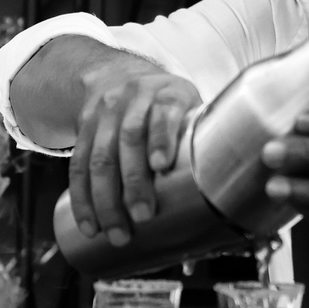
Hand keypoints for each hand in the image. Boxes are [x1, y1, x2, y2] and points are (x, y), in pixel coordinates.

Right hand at [68, 69, 200, 245]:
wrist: (117, 75)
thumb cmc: (166, 105)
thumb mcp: (189, 105)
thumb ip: (202, 138)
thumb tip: (230, 193)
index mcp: (166, 92)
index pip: (163, 111)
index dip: (161, 137)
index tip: (160, 165)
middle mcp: (132, 99)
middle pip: (128, 139)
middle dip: (133, 181)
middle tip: (142, 216)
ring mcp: (103, 114)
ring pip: (99, 157)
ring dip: (105, 199)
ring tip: (117, 232)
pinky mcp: (82, 130)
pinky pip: (78, 166)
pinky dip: (82, 199)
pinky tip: (90, 224)